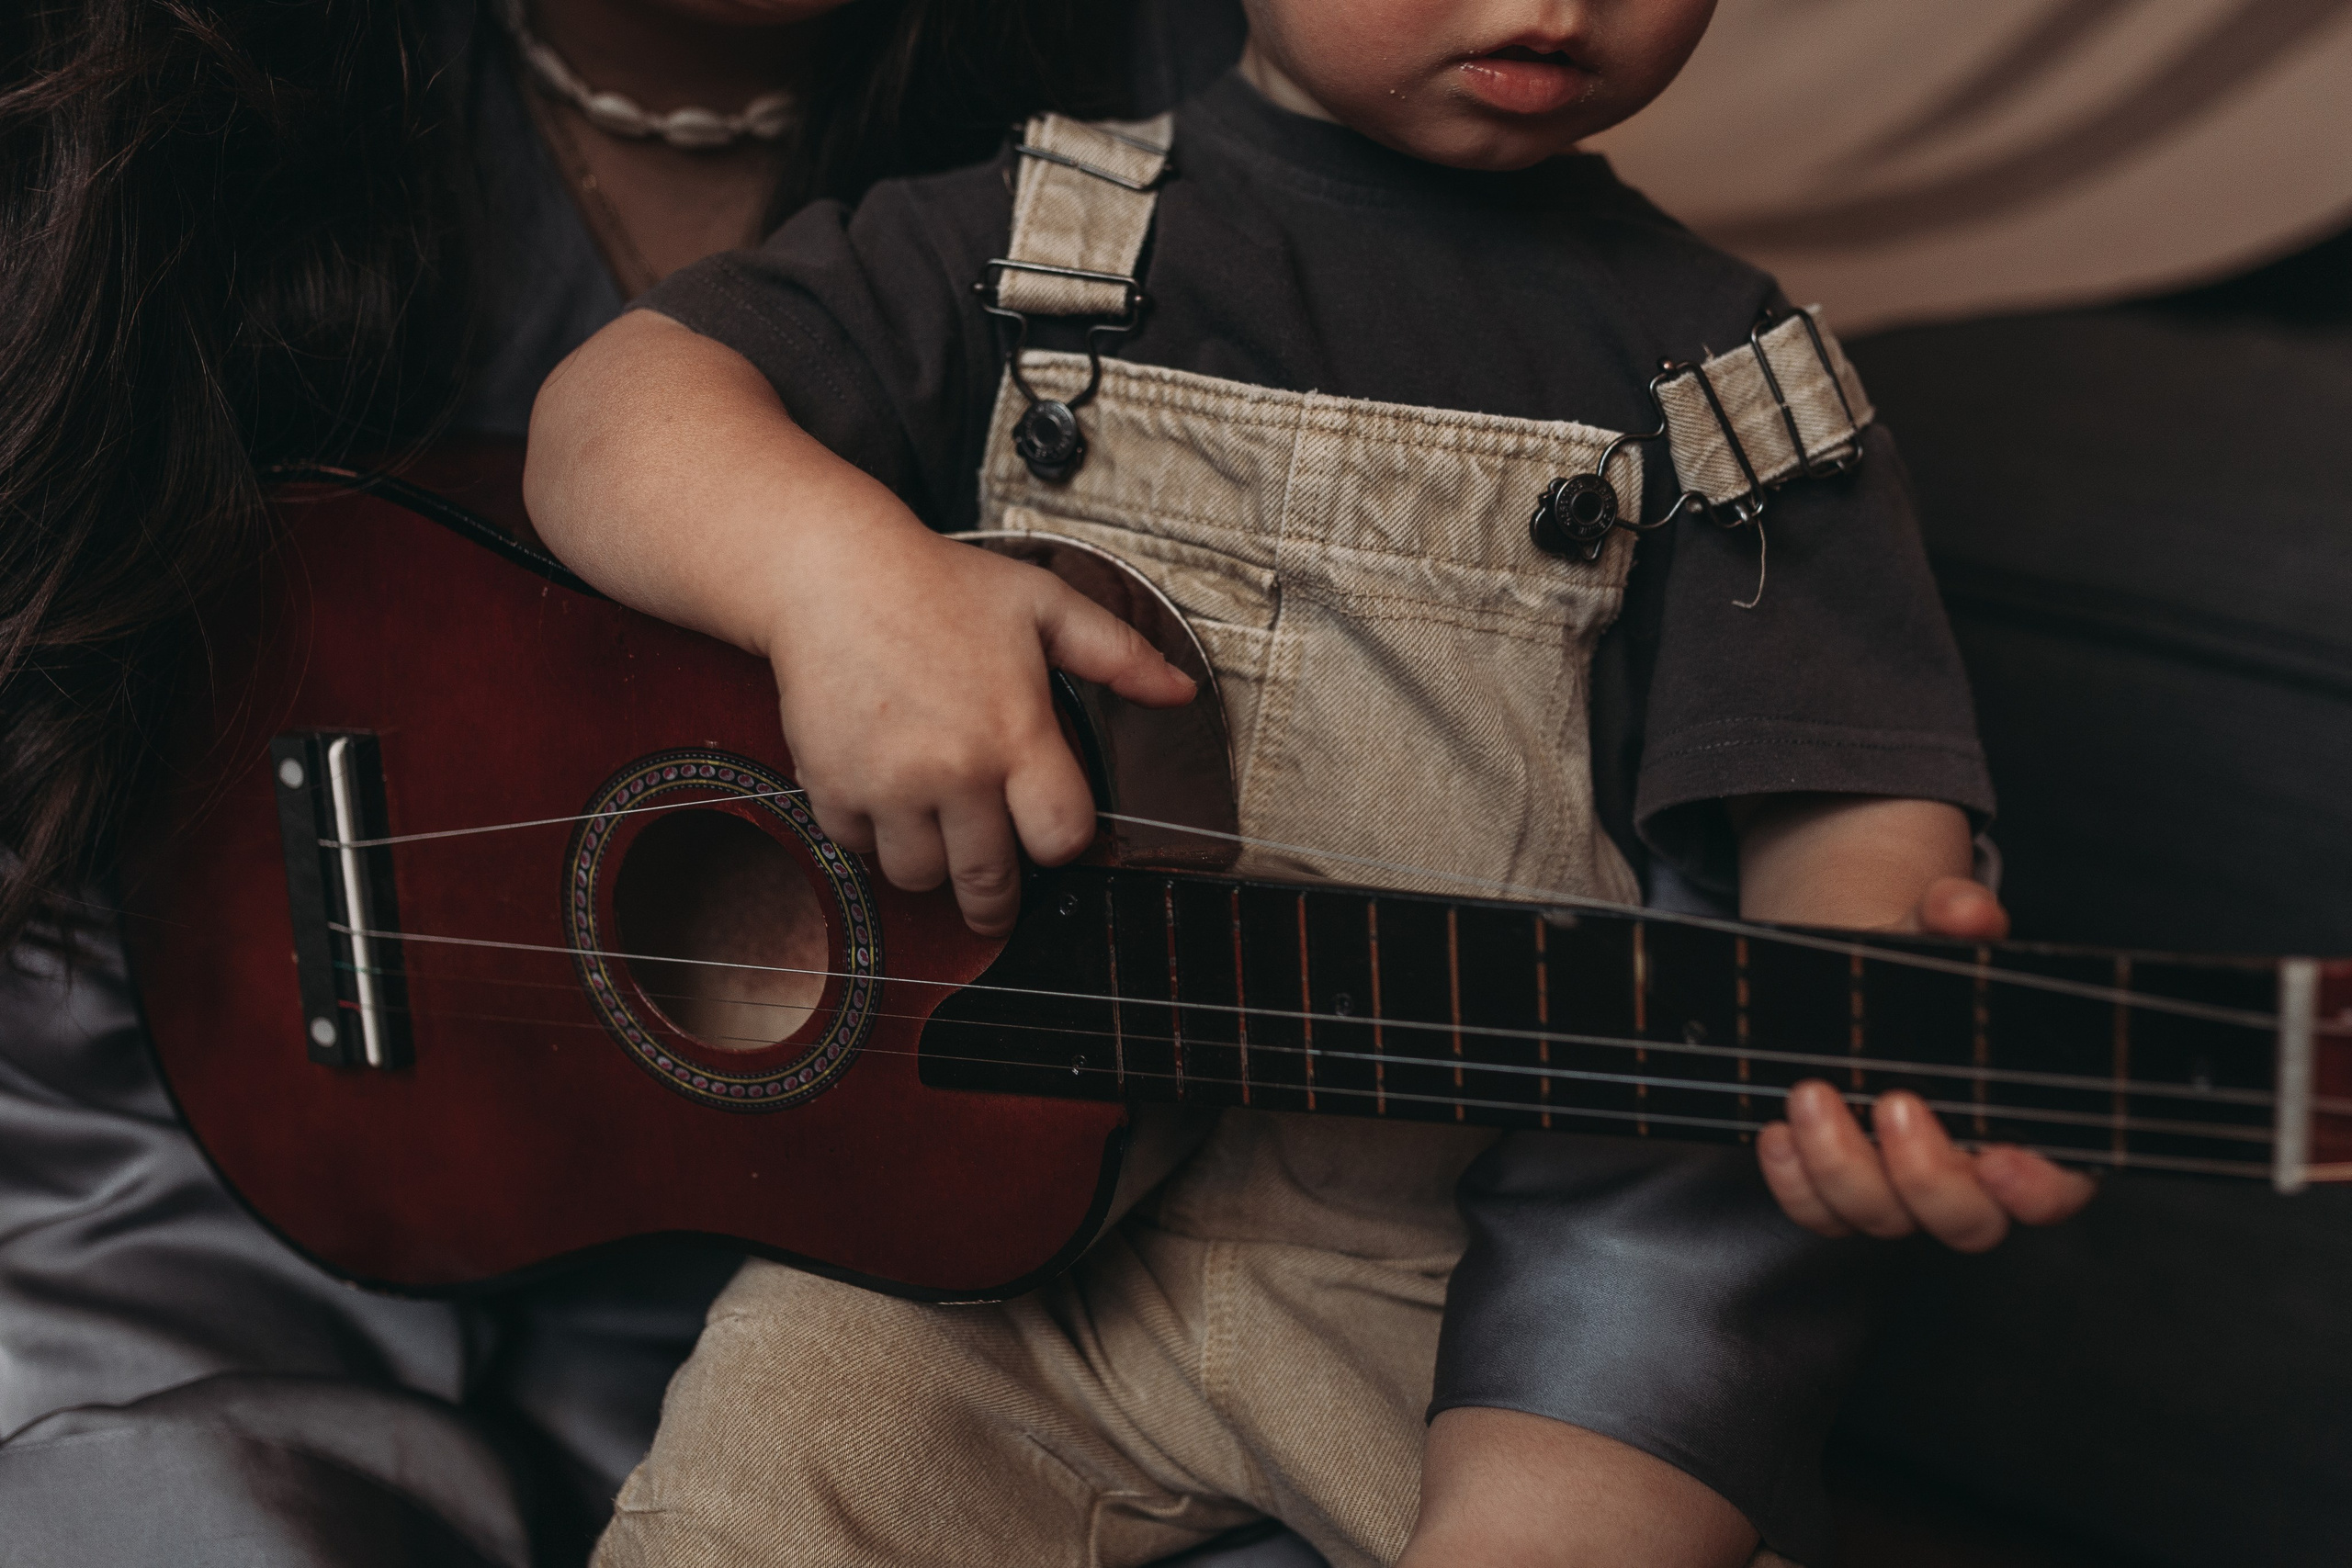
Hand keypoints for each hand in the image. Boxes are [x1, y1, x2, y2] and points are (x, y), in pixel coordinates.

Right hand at [770, 521, 1194, 935]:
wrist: (833, 572)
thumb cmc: (940, 585)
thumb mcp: (1045, 605)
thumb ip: (1119, 654)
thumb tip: (1182, 691)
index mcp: (1018, 733)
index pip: (1061, 839)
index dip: (1060, 845)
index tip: (1048, 836)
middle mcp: (957, 771)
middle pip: (989, 883)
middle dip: (996, 899)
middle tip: (995, 900)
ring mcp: (891, 786)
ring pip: (919, 877)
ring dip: (931, 865)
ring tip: (936, 831)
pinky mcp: (834, 788)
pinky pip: (857, 849)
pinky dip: (870, 837)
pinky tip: (883, 799)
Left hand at [1754, 875, 2097, 1249]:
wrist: (1859, 989)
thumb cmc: (1924, 975)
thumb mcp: (1939, 934)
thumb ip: (1959, 918)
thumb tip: (1964, 909)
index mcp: (2030, 1129)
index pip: (2056, 1189)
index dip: (2035, 1190)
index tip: (1999, 1160)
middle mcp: (1971, 1176)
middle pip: (1966, 1221)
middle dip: (1925, 1175)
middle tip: (1895, 1101)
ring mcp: (1902, 1190)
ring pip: (1883, 1218)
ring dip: (1840, 1167)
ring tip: (1811, 1094)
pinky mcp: (1840, 1192)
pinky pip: (1818, 1212)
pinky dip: (1793, 1181)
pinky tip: (1775, 1131)